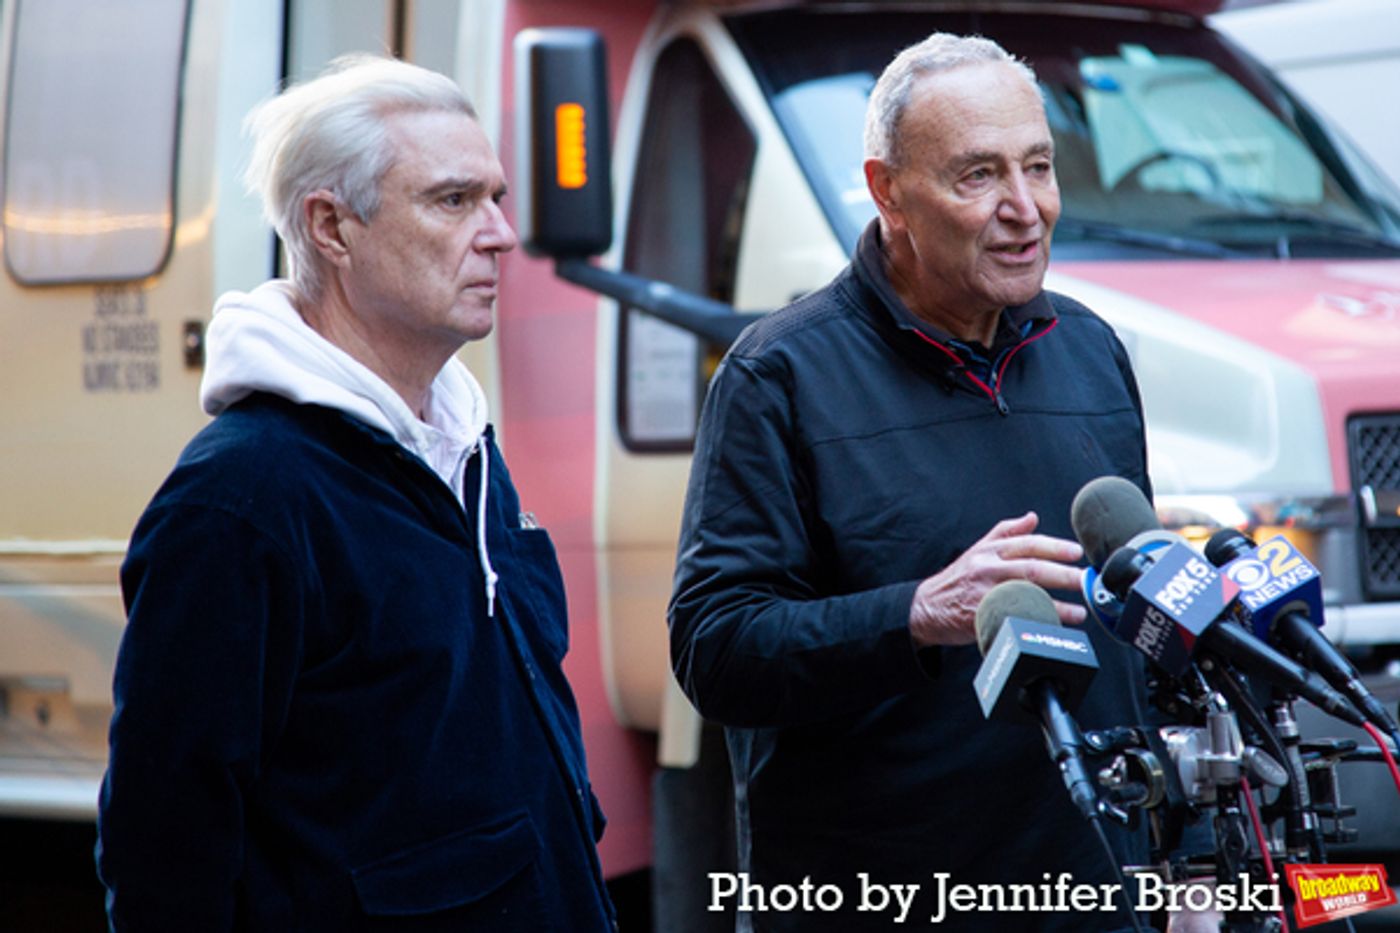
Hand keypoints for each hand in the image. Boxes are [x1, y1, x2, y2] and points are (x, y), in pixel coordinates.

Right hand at [908, 511, 1086, 647]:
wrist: (926, 607)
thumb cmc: (958, 579)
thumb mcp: (978, 549)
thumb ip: (1006, 533)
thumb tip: (1032, 518)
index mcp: (990, 551)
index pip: (1027, 545)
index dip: (1054, 547)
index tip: (1076, 552)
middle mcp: (988, 570)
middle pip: (1030, 570)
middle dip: (1062, 575)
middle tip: (1084, 581)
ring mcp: (984, 596)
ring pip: (1025, 597)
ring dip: (1055, 606)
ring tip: (1078, 612)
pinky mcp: (982, 620)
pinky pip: (1012, 621)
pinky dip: (1033, 625)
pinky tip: (1050, 628)